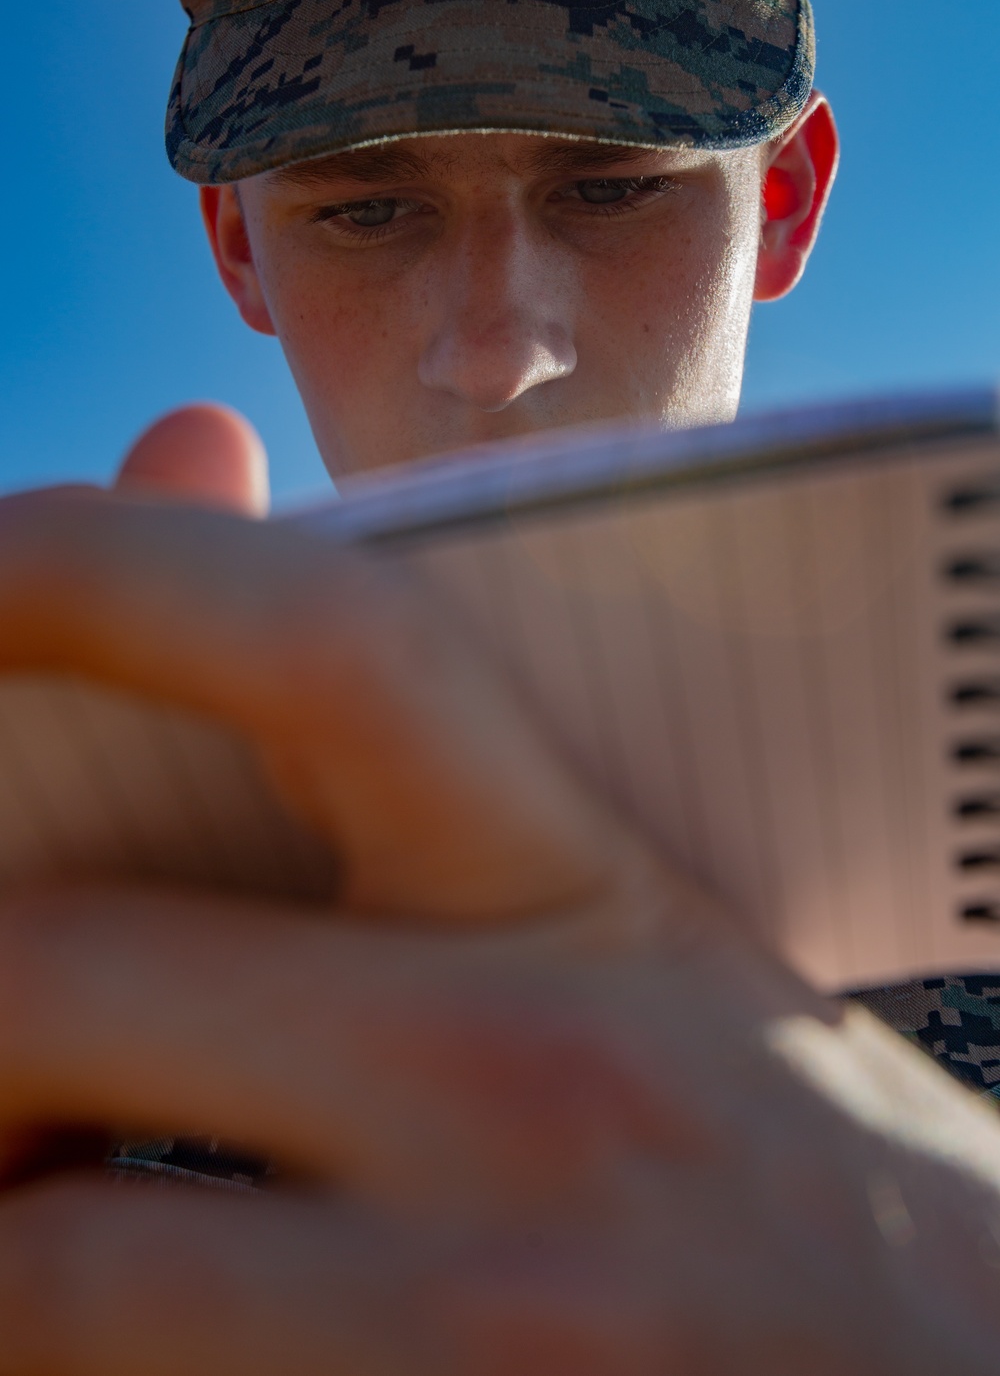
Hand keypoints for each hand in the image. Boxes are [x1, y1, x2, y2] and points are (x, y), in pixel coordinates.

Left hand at [0, 499, 999, 1368]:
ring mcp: (485, 1329)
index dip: (85, 568)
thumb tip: (174, 452)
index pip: (317, 647)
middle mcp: (544, 1083)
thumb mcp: (633, 931)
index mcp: (593, 892)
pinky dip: (61, 1372)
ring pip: (44, 1275)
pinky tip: (115, 1356)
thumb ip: (398, 730)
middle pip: (67, 973)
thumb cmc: (778, 1162)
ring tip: (26, 1216)